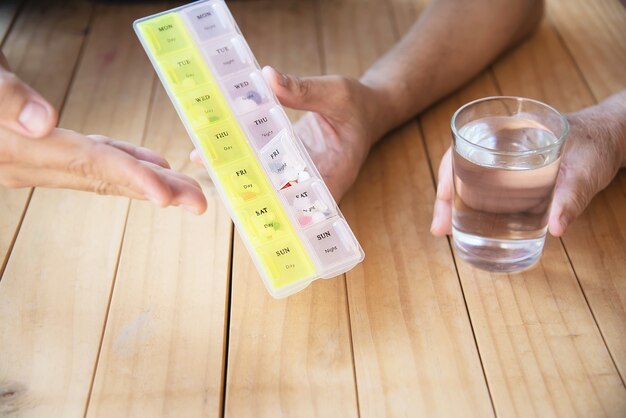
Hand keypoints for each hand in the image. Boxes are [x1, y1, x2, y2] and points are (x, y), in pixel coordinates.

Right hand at [0, 53, 206, 213]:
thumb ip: (2, 99)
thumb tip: (43, 122)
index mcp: (19, 151)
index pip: (89, 167)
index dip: (132, 180)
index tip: (170, 196)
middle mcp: (29, 164)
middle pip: (106, 179)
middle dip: (156, 192)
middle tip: (199, 202)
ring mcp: (33, 161)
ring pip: (100, 174)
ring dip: (144, 181)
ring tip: (183, 189)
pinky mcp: (36, 151)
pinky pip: (86, 161)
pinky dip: (118, 162)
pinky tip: (142, 162)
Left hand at [192, 66, 385, 200]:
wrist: (367, 109)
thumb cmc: (357, 104)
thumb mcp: (335, 92)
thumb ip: (303, 89)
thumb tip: (267, 76)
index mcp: (334, 172)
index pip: (305, 200)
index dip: (281, 207)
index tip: (252, 204)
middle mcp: (315, 180)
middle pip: (281, 195)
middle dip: (248, 189)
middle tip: (215, 179)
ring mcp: (301, 173)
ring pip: (269, 181)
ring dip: (239, 172)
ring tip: (205, 162)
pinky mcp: (290, 162)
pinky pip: (266, 165)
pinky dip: (246, 158)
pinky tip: (220, 148)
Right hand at [431, 91, 625, 236]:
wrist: (613, 137)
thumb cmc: (598, 145)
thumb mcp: (586, 170)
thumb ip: (570, 197)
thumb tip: (556, 228)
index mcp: (509, 130)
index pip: (464, 147)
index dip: (448, 174)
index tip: (444, 201)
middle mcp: (501, 142)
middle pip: (460, 167)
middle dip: (446, 198)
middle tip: (441, 228)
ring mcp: (506, 159)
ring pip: (469, 179)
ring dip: (456, 204)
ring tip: (448, 230)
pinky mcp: (515, 174)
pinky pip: (486, 187)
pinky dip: (473, 204)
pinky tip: (471, 223)